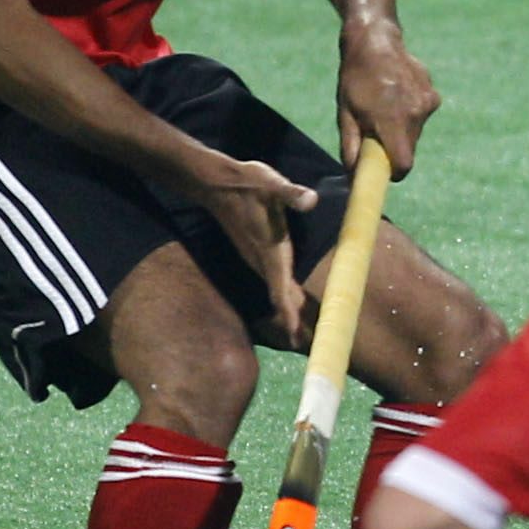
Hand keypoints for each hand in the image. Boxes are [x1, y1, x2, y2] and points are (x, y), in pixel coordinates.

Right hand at [194, 154, 319, 341]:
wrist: (218, 184)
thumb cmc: (248, 184)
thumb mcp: (271, 183)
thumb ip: (291, 193)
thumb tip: (310, 199)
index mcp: (271, 251)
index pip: (281, 289)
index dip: (289, 314)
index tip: (296, 338)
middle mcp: (264, 261)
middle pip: (281, 299)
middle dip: (294, 322)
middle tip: (308, 345)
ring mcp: (259, 259)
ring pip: (278, 292)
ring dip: (290, 312)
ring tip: (302, 335)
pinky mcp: (258, 254)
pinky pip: (275, 283)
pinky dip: (285, 298)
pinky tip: (294, 304)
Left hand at [336, 21, 439, 177]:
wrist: (375, 40)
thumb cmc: (355, 79)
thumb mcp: (345, 114)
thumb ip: (351, 147)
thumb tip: (352, 177)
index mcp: (392, 120)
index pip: (404, 164)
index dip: (393, 172)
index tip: (384, 168)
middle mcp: (415, 113)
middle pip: (409, 149)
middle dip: (394, 148)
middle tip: (377, 131)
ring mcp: (428, 102)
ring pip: (415, 132)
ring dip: (402, 129)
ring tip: (385, 106)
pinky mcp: (433, 95)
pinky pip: (422, 116)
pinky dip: (410, 113)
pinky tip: (397, 94)